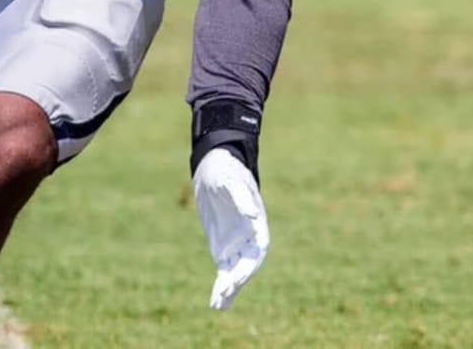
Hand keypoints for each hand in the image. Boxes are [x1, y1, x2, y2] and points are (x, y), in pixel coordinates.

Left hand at [193, 147, 269, 309]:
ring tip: (218, 305)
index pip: (258, 249)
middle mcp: (249, 235)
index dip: (250, 265)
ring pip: (236, 272)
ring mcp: (236, 242)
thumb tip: (254, 214)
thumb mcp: (230, 180)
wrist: (214, 167)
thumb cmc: (225, 170)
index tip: (237, 277)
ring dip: (229, 289)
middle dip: (238, 280)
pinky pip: (225, 270)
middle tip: (224, 292)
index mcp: (257, 221)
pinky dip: (221, 286)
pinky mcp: (223, 246)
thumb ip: (241, 196)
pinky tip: (216, 302)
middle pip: (247, 265)